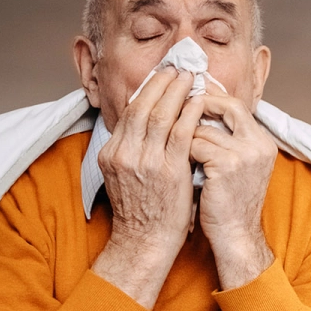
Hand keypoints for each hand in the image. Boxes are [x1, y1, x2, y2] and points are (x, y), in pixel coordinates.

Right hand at [91, 68, 203, 308]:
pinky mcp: (167, 171)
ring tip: (190, 77)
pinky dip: (189, 114)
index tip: (162, 76)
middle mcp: (124, 154)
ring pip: (159, 115)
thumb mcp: (127, 175)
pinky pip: (180, 134)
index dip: (147, 90)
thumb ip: (134, 150)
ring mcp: (144, 162)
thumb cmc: (142, 211)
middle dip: (161, 83)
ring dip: (176, 92)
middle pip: (142, 107)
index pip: (130, 112)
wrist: (144, 242)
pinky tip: (199, 102)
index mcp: (112, 153)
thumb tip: (150, 124)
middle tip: (177, 67)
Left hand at [192, 93, 278, 289]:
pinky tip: (181, 168)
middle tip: (179, 107)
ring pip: (202, 128)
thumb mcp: (237, 166)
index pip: (236, 105)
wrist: (235, 236)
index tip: (191, 94)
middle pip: (227, 106)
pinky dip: (184, 154)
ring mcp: (245, 153)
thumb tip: (201, 109)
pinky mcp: (227, 164)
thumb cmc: (228, 203)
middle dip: (200, 104)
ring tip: (180, 154)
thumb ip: (227, 139)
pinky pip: (194, 145)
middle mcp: (258, 144)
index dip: (212, 98)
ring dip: (185, 139)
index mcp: (263, 142)